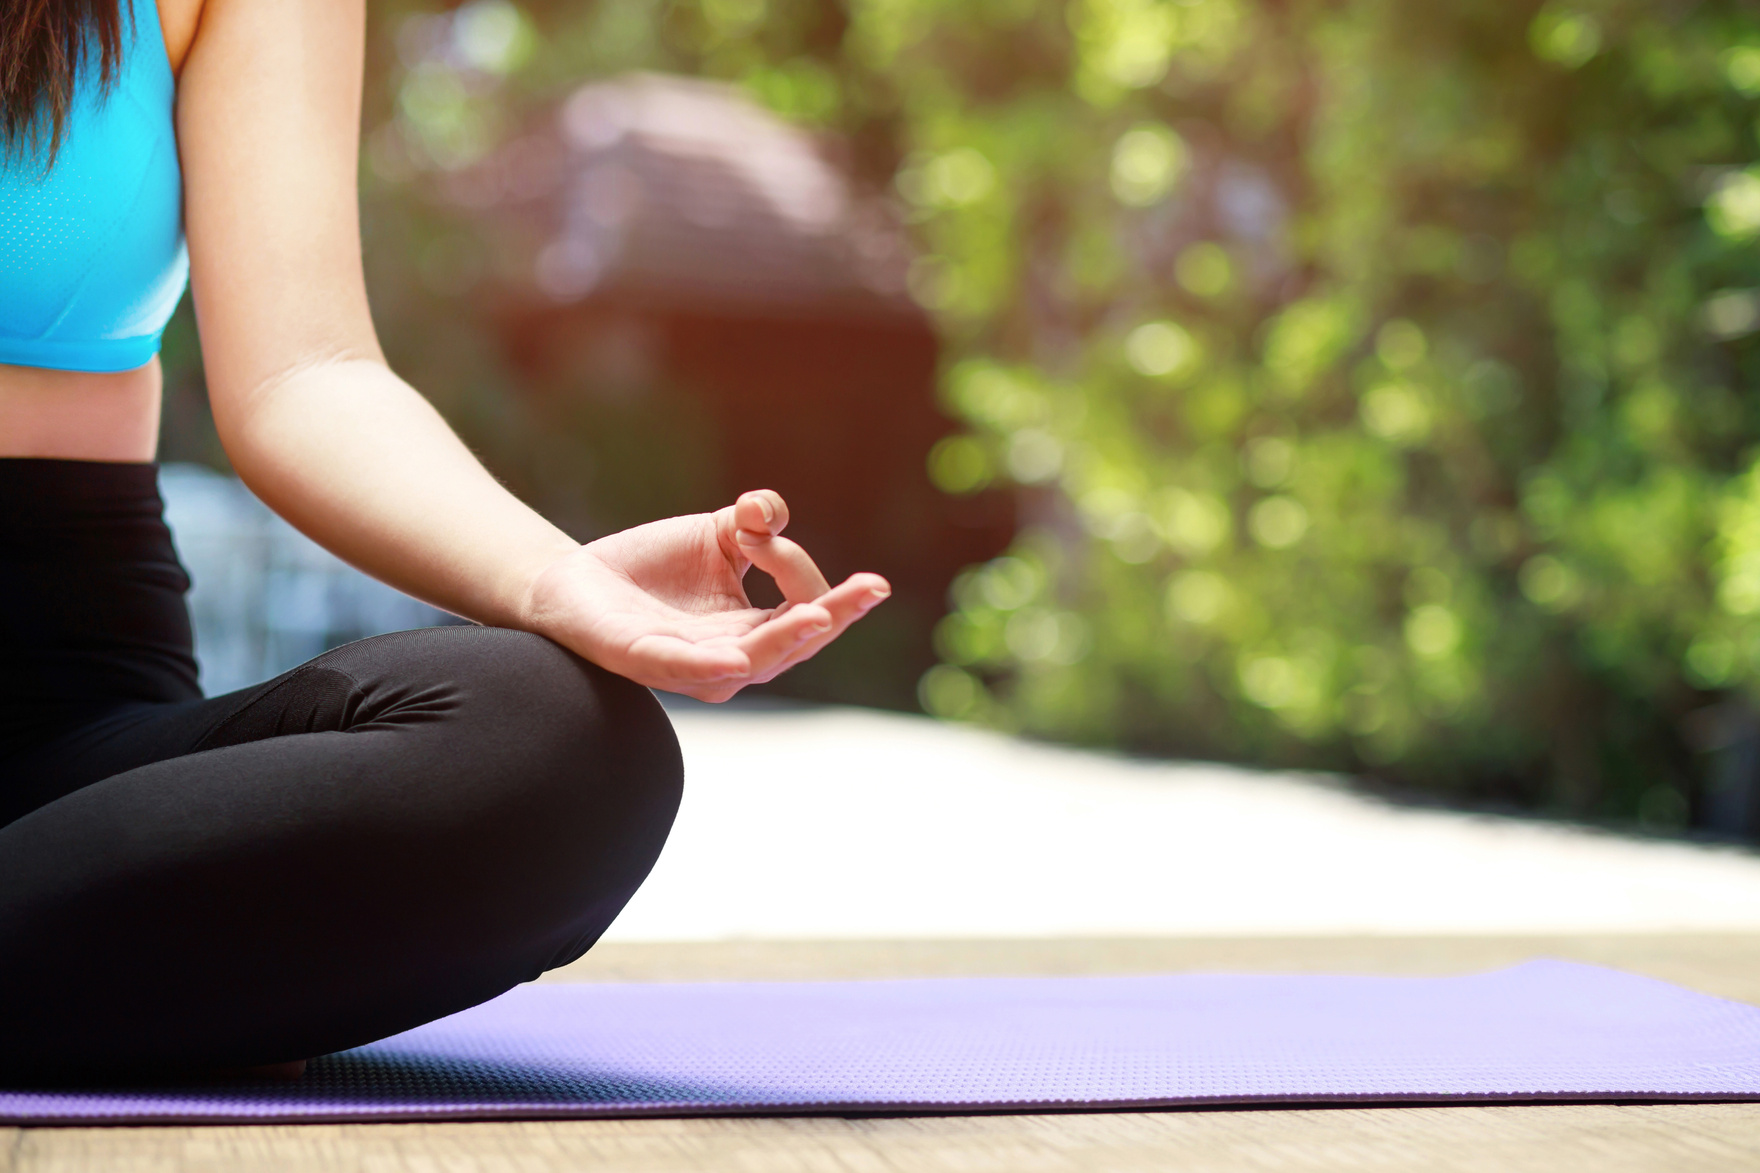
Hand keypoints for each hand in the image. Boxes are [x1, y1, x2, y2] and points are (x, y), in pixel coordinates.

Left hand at [524, 490, 890, 701]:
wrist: (573, 581)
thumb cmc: (652, 567)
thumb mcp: (716, 533)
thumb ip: (756, 520)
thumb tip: (768, 512)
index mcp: (753, 632)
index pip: (806, 612)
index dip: (815, 580)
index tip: (813, 551)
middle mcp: (730, 658)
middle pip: (794, 644)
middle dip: (834, 616)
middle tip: (869, 590)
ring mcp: (689, 665)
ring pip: (751, 661)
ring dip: (786, 639)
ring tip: (820, 615)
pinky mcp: (642, 659)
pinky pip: (681, 667)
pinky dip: (711, 664)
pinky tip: (738, 659)